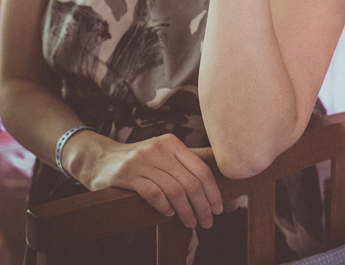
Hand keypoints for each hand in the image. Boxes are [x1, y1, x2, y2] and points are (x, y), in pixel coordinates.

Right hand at [68, 133, 223, 227]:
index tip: (218, 209)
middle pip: (190, 182)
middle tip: (207, 222)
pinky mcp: (128, 175)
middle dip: (202, 206)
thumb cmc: (141, 159)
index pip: (201, 169)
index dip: (213, 192)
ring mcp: (143, 161)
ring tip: (190, 223)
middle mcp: (160, 148)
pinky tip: (169, 214)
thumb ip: (191, 157)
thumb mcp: (166, 152)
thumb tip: (221, 162)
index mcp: (173, 143)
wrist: (101, 159)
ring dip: (186, 211)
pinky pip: (153, 194)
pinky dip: (164, 207)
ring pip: (174, 190)